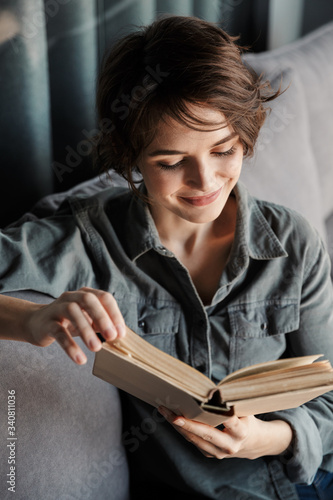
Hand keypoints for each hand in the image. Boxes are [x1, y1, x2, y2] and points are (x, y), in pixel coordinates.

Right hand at [25, 287, 125, 364]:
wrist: (35, 323)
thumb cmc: (67, 321)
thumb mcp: (86, 320)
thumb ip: (101, 324)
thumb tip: (119, 335)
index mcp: (85, 294)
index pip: (104, 297)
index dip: (114, 314)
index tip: (121, 333)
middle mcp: (71, 297)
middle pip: (88, 300)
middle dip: (102, 317)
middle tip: (112, 337)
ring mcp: (57, 308)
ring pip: (73, 312)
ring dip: (87, 330)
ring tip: (97, 348)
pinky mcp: (46, 323)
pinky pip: (59, 332)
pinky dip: (70, 346)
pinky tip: (80, 358)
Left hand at [158, 406, 292, 458]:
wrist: (252, 443)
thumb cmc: (247, 420)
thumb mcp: (246, 410)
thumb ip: (232, 402)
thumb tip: (213, 390)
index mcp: (241, 433)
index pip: (230, 422)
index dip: (219, 414)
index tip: (207, 405)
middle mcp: (229, 446)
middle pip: (206, 434)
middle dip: (188, 424)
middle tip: (173, 415)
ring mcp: (218, 453)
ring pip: (195, 439)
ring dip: (178, 426)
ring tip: (164, 411)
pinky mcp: (209, 454)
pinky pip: (193, 441)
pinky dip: (182, 429)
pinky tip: (171, 417)